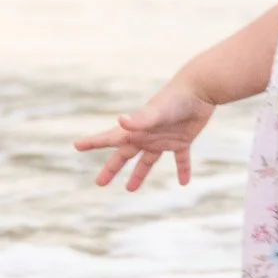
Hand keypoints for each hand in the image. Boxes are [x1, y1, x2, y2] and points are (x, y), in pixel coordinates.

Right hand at [77, 72, 214, 190]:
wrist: (200, 88)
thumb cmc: (175, 99)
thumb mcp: (156, 112)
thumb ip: (140, 119)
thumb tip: (120, 120)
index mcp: (136, 130)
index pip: (110, 138)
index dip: (93, 142)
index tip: (77, 145)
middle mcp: (146, 135)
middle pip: (124, 155)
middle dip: (111, 168)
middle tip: (99, 183)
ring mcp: (163, 138)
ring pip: (148, 161)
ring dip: (139, 175)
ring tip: (129, 189)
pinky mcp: (182, 140)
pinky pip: (181, 159)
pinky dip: (183, 169)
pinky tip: (184, 182)